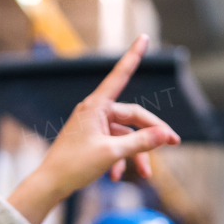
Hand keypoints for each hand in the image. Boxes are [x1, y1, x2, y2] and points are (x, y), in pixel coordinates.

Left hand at [7, 35, 180, 223]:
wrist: (49, 185)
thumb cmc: (74, 166)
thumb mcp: (111, 153)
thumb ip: (140, 143)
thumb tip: (165, 135)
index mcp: (96, 106)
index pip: (120, 75)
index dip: (133, 56)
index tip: (143, 37)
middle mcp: (94, 111)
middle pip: (132, 117)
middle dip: (151, 134)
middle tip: (174, 143)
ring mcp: (92, 126)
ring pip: (125, 136)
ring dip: (135, 154)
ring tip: (145, 174)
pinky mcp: (91, 140)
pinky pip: (113, 145)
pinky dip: (119, 160)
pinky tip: (116, 177)